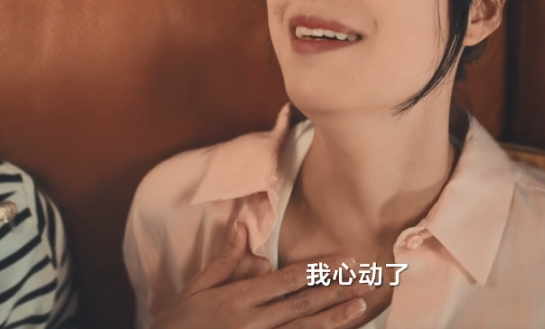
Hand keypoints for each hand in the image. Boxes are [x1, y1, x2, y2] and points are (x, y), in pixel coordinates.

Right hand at [151, 224, 372, 328]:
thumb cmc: (179, 323)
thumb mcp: (198, 287)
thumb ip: (227, 259)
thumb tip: (244, 225)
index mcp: (238, 299)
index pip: (289, 280)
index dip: (320, 269)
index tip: (346, 260)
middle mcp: (252, 323)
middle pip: (303, 304)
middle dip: (336, 291)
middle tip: (365, 280)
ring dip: (334, 318)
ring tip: (358, 305)